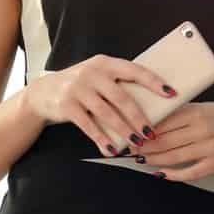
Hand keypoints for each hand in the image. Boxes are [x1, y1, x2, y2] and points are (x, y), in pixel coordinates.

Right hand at [24, 54, 176, 156]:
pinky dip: (101, 138)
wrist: (42, 92)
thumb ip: (118, 82)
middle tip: (152, 132)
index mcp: (106, 63)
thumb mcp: (98, 75)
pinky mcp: (66, 106)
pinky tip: (111, 149)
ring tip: (136, 143)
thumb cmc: (81, 85)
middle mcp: (92, 73)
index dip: (154, 82)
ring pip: (106, 113)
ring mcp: (78, 89)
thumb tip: (153, 99)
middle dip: (139, 117)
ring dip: (123, 130)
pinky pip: (88, 125)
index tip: (171, 93)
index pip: (135, 71)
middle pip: (122, 97)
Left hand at [135, 102, 213, 181]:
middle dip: (143, 147)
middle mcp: (203, 129)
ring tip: (140, 160)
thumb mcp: (204, 107)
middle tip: (130, 149)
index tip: (131, 133)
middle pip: (164, 141)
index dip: (144, 130)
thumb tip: (150, 120)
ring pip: (173, 157)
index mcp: (198, 112)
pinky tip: (160, 173)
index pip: (163, 123)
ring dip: (153, 160)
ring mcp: (210, 148)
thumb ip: (181, 113)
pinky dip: (172, 175)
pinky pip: (189, 172)